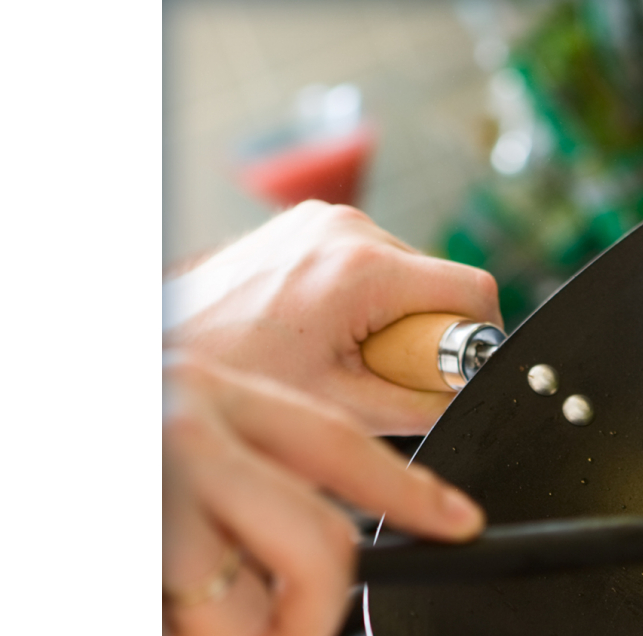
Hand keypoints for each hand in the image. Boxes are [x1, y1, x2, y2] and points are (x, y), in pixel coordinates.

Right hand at [162, 353, 484, 635]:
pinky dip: (170, 627)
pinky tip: (146, 587)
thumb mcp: (165, 425)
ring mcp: (155, 493)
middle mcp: (190, 434)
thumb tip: (319, 532)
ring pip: (247, 607)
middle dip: (319, 606)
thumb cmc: (85, 453)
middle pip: (321, 544)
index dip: (410, 494)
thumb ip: (241, 458)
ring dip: (222, 620)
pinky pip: (185, 627)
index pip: (340, 445)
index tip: (460, 524)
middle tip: (292, 619)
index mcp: (215, 394)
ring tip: (171, 587)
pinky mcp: (130, 552)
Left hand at [163, 201, 501, 435]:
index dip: (480, 339)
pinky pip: (367, 262)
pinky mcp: (305, 225)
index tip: (454, 371)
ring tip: (339, 354)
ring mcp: (322, 220)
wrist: (162, 347)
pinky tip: (321, 330)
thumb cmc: (236, 375)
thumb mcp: (343, 408)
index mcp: (362, 267)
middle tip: (373, 372)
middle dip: (423, 334)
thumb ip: (421, 403)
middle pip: (438, 282)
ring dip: (390, 318)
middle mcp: (346, 228)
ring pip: (404, 273)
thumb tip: (464, 398)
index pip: (473, 291)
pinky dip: (362, 300)